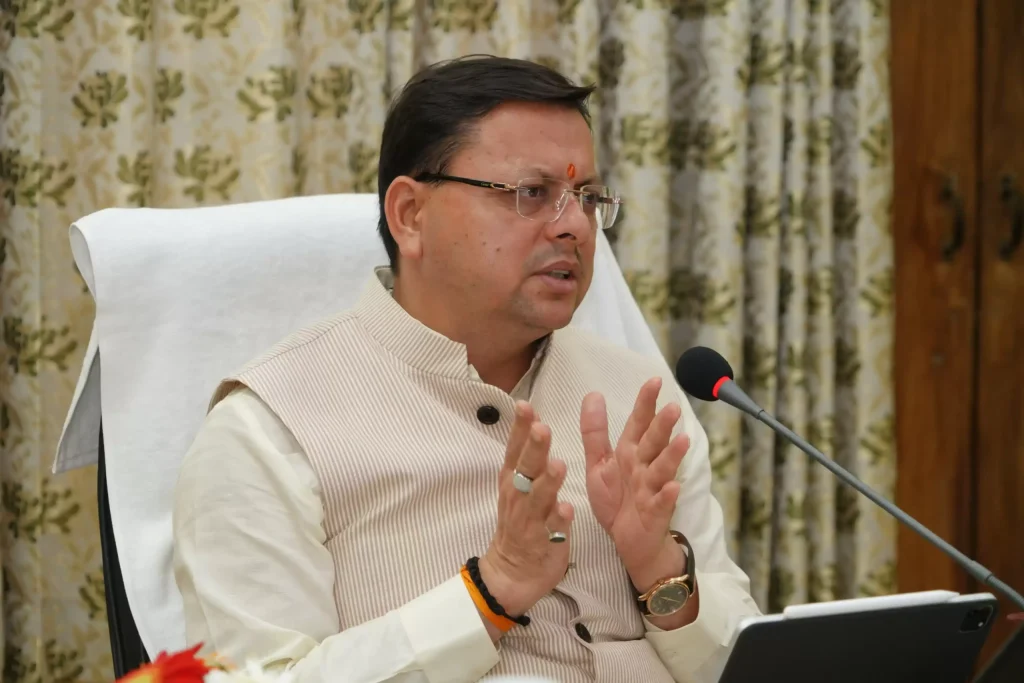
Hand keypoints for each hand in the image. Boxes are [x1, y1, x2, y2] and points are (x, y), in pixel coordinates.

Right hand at [479, 401, 573, 619]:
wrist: (511, 574)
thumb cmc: (520, 523)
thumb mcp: (518, 487)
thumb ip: (528, 458)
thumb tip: (535, 424)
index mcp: (512, 481)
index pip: (515, 450)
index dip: (519, 428)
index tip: (525, 405)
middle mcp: (518, 498)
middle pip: (525, 469)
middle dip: (533, 449)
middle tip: (542, 428)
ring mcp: (530, 521)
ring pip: (539, 499)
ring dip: (548, 482)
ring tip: (559, 465)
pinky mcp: (544, 544)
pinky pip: (553, 531)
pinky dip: (559, 521)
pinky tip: (566, 511)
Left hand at [580, 377, 689, 590]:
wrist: (627, 540)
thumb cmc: (617, 499)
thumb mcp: (599, 464)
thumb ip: (595, 432)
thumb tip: (593, 394)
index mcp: (629, 453)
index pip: (638, 423)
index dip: (645, 403)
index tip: (654, 381)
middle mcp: (643, 467)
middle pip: (653, 443)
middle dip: (663, 426)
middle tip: (673, 407)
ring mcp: (652, 489)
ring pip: (662, 468)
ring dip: (672, 455)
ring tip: (683, 440)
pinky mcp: (655, 512)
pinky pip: (662, 502)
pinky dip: (668, 494)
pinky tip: (674, 486)